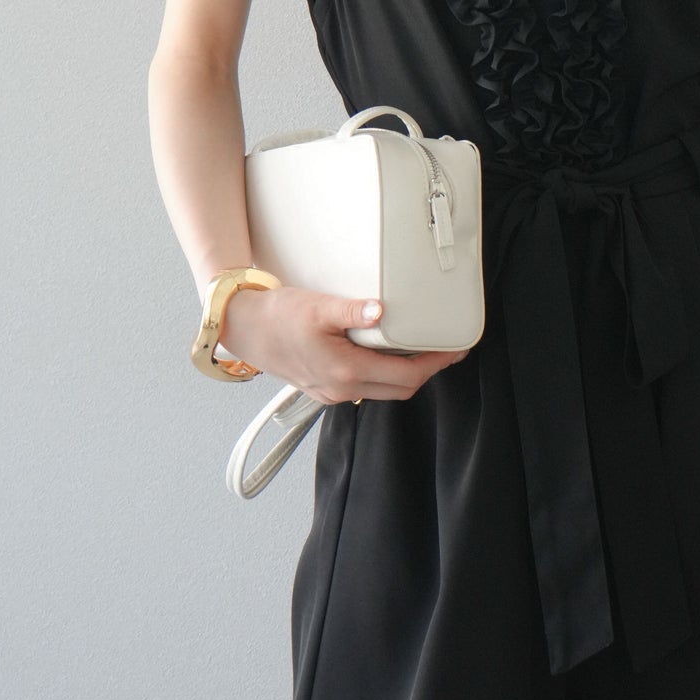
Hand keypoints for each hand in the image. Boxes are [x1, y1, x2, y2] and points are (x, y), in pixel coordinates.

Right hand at [219, 283, 471, 403]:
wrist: (243, 328)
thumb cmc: (278, 316)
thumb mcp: (318, 307)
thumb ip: (352, 310)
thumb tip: (382, 310)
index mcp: (346, 372)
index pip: (406, 376)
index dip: (435, 363)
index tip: (455, 349)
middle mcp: (342, 389)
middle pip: (400, 389)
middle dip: (428, 370)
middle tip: (447, 349)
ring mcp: (331, 392)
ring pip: (383, 390)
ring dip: (406, 373)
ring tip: (423, 349)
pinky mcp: (323, 388)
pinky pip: (364, 387)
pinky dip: (384, 374)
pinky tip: (387, 353)